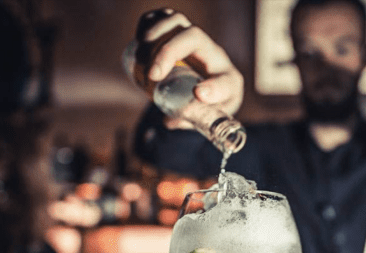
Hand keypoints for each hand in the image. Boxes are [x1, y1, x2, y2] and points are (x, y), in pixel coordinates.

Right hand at [138, 8, 243, 128]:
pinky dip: (145, 27)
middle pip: (194, 36)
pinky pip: (159, 18)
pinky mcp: (175, 30)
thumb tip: (169, 121)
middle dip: (168, 52)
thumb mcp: (208, 117)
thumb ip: (191, 121)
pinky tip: (139, 45)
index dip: (213, 89)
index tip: (198, 96)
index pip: (226, 81)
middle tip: (152, 76)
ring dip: (152, 38)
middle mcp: (211, 52)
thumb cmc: (211, 101)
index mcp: (227, 79)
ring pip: (176, 21)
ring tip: (141, 62)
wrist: (209, 84)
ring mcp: (192, 38)